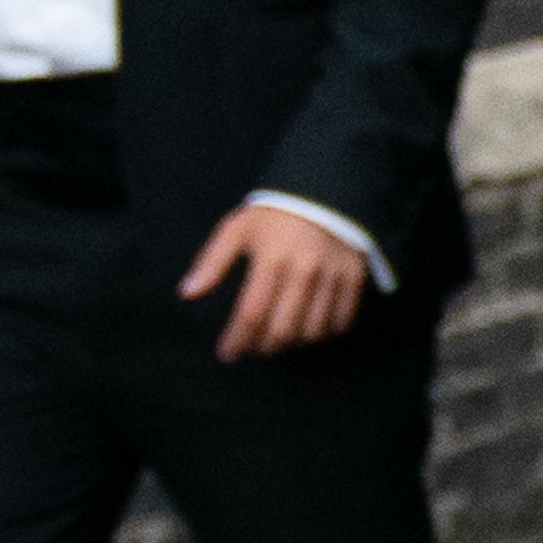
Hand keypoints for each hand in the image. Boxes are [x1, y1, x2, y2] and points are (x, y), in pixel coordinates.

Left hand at [180, 204, 368, 359]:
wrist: (325, 188)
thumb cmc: (274, 214)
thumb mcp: (237, 228)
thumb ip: (212, 262)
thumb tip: (188, 294)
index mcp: (272, 258)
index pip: (251, 314)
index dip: (237, 341)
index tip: (227, 354)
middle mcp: (305, 269)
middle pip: (282, 329)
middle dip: (262, 347)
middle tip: (252, 349)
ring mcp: (333, 274)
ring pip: (312, 329)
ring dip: (291, 343)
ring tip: (278, 340)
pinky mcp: (355, 275)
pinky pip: (341, 319)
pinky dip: (324, 333)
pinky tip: (309, 330)